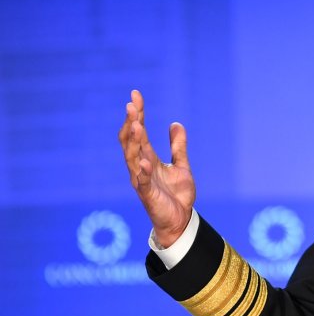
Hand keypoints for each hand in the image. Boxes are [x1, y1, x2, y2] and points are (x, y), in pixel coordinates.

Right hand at [118, 90, 194, 247]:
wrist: (180, 220)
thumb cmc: (176, 195)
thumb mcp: (181, 165)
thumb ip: (178, 146)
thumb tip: (176, 123)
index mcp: (148, 158)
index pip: (139, 132)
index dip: (137, 114)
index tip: (135, 95)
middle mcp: (141, 167)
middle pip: (131, 141)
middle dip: (131, 123)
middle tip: (131, 105)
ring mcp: (142, 180)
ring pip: (132, 158)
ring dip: (134, 141)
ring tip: (136, 124)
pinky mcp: (148, 195)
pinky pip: (143, 181)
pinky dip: (143, 170)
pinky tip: (144, 159)